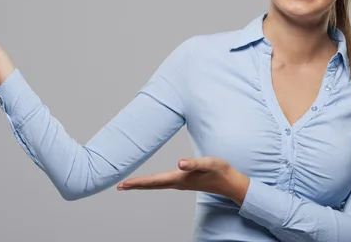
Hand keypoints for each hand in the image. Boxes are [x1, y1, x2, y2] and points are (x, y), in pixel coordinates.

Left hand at [116, 157, 249, 205]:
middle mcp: (177, 183)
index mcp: (180, 178)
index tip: (123, 184)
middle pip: (152, 185)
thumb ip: (194, 163)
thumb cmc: (220, 171)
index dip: (138, 182)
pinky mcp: (184, 181)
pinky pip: (163, 183)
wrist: (231, 183)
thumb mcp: (209, 163)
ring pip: (156, 185)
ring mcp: (180, 183)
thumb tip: (179, 163)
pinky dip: (152, 182)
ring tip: (129, 184)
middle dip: (135, 185)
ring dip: (142, 185)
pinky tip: (150, 182)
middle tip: (119, 186)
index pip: (154, 181)